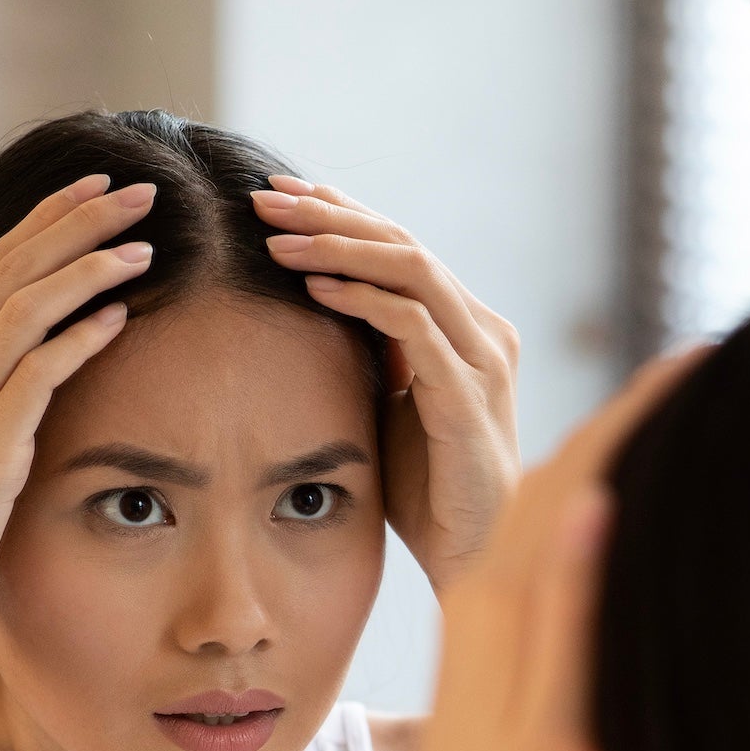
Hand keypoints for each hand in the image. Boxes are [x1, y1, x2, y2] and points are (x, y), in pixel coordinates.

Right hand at [0, 175, 156, 645]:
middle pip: (12, 270)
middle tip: (136, 191)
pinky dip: (77, 340)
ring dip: (86, 270)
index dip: (45, 217)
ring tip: (142, 245)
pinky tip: (118, 315)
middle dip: (76, 223)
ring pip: (23, 311)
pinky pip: (35, 376)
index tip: (95, 184)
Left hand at [251, 177, 519, 592]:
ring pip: (412, 268)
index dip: (343, 213)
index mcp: (468, 327)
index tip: (280, 195)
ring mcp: (482, 361)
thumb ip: (376, 355)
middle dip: (331, 214)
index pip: (401, 247)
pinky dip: (363, 298)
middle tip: (265, 198)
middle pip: (404, 243)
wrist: (473, 554)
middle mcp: (484, 331)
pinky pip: (414, 326)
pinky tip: (315, 287)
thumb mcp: (393, 405)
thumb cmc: (428, 487)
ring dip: (339, 246)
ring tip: (278, 237)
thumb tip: (316, 306)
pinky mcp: (468, 396)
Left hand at [376, 350, 705, 750]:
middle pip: (561, 470)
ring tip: (667, 411)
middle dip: (628, 410)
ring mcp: (484, 622)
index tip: (701, 356)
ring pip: (546, 505)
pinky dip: (582, 503)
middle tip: (704, 364)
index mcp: (508, 604)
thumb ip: (569, 615)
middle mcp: (489, 597)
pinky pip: (538, 547)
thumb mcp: (553, 730)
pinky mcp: (486, 650)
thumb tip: (593, 499)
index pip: (580, 472)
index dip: (640, 408)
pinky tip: (611, 508)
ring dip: (601, 448)